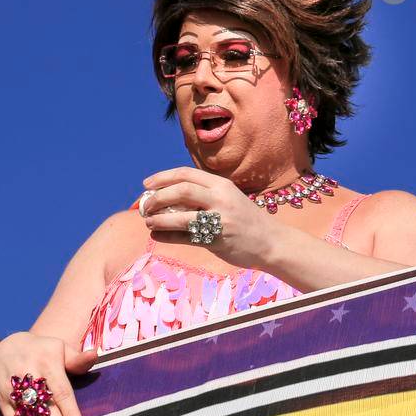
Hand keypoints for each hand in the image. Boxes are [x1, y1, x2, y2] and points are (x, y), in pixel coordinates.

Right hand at [0, 332, 94, 415]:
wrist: (4, 348)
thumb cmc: (41, 351)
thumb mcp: (59, 348)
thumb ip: (76, 358)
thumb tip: (94, 354)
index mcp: (47, 362)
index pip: (60, 390)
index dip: (69, 409)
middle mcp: (28, 376)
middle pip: (44, 406)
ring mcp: (13, 390)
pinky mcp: (2, 401)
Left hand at [140, 167, 274, 269]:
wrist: (270, 241)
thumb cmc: (245, 219)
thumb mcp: (229, 198)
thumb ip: (204, 194)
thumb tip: (167, 195)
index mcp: (221, 185)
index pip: (186, 174)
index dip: (162, 177)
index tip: (146, 185)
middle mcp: (220, 199)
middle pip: (181, 191)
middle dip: (158, 198)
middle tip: (145, 205)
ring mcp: (219, 220)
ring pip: (179, 216)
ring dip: (158, 219)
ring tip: (148, 222)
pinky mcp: (216, 240)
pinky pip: (184, 238)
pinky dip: (166, 237)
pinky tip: (157, 236)